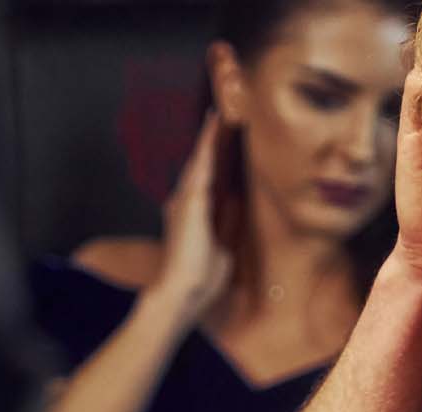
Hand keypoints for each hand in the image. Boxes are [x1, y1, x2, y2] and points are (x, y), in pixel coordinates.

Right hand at [151, 111, 233, 321]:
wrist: (184, 293)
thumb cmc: (202, 278)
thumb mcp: (224, 246)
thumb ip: (228, 223)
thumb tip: (237, 203)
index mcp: (196, 214)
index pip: (211, 179)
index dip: (219, 157)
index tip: (228, 137)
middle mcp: (186, 201)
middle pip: (204, 163)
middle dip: (214, 139)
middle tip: (224, 111)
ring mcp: (186, 197)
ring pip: (202, 157)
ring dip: (211, 134)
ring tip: (222, 109)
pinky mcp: (190, 197)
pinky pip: (202, 161)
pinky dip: (208, 141)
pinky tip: (215, 121)